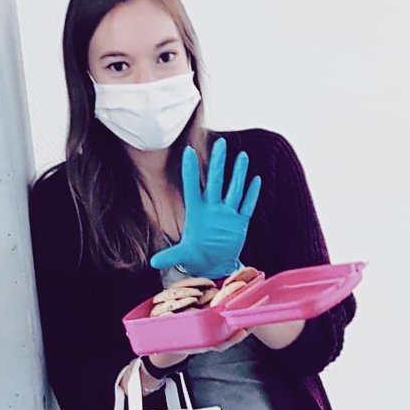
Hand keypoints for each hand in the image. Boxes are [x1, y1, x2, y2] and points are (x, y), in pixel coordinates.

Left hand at [148, 138, 260, 279]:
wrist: (213, 266)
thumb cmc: (196, 258)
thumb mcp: (183, 256)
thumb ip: (170, 256)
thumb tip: (153, 262)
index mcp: (196, 213)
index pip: (192, 187)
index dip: (190, 170)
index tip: (188, 151)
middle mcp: (213, 209)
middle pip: (216, 181)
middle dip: (218, 163)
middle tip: (220, 143)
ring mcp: (227, 214)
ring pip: (234, 189)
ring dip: (238, 174)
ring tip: (242, 156)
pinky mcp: (240, 223)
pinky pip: (247, 206)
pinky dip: (251, 194)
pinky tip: (256, 179)